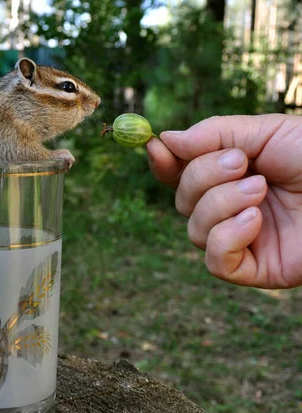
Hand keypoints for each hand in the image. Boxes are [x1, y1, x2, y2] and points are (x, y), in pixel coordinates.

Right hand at [146, 114, 301, 287]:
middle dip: (203, 178)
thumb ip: (215, 134)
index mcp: (232, 177)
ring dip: (220, 205)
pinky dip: (226, 238)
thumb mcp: (268, 133)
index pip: (183, 175)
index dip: (165, 164)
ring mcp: (241, 240)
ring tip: (260, 191)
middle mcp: (231, 209)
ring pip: (194, 230)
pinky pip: (214, 261)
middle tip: (240, 164)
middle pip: (183, 201)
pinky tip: (256, 221)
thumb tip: (164, 140)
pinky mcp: (254, 270)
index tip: (155, 147)